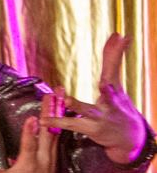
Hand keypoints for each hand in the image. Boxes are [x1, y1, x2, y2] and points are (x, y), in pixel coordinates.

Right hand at [0, 105, 57, 172]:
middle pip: (47, 133)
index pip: (29, 145)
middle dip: (50, 114)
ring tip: (60, 100)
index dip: (30, 131)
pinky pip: (57, 141)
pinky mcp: (54, 160)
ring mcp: (51, 159)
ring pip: (54, 134)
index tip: (32, 118)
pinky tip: (62, 118)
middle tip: (53, 97)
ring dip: (57, 116)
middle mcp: (42, 160)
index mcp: (28, 165)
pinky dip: (59, 128)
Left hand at [49, 34, 149, 164]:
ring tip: (67, 99)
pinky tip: (44, 119)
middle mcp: (110, 101)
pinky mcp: (91, 128)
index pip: (115, 66)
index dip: (116, 51)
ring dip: (77, 105)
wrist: (129, 137)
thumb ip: (112, 60)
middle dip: (108, 80)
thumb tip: (118, 35)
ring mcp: (100, 115)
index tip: (120, 35)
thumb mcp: (116, 83)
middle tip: (107, 79)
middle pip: (108, 85)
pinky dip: (57, 121)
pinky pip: (71, 124)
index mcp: (114, 88)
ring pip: (86, 109)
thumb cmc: (120, 106)